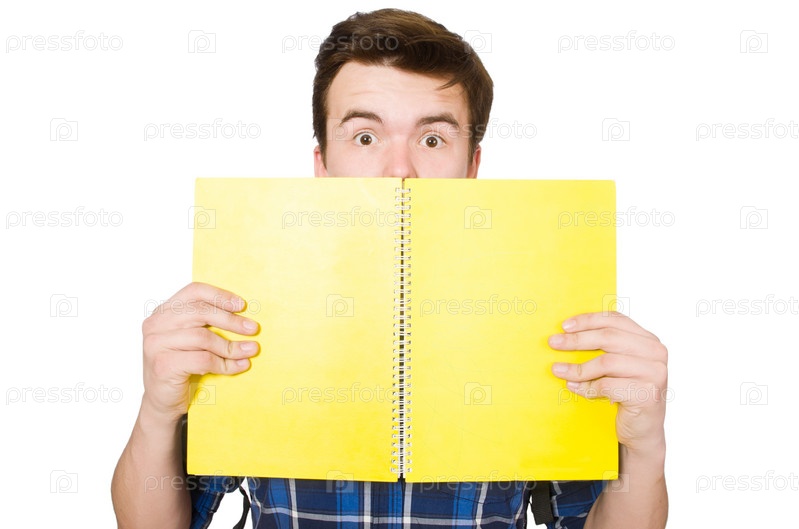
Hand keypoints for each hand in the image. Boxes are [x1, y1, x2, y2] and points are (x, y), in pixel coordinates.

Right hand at [141, 282, 259, 420]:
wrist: (162, 403)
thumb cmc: (181, 368)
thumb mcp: (191, 341)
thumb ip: (206, 325)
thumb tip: (244, 317)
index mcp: (163, 312)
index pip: (193, 291)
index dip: (219, 296)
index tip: (242, 305)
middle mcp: (155, 325)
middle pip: (200, 312)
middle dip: (231, 321)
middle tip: (253, 329)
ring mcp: (156, 344)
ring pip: (203, 338)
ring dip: (231, 346)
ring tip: (250, 351)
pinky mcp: (163, 365)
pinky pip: (203, 359)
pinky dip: (225, 364)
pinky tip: (239, 366)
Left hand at [549, 312, 667, 452]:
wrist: (642, 432)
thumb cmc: (626, 395)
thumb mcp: (617, 367)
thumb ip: (605, 349)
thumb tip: (567, 333)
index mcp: (649, 340)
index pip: (616, 320)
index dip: (588, 320)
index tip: (564, 326)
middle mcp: (656, 353)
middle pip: (609, 337)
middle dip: (577, 340)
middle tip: (553, 343)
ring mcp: (655, 373)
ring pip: (606, 362)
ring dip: (578, 367)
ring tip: (558, 370)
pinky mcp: (647, 394)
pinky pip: (607, 385)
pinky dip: (587, 388)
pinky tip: (576, 389)